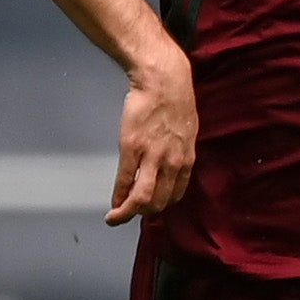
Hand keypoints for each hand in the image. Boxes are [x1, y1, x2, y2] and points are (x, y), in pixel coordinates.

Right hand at [108, 55, 197, 223]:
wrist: (164, 81)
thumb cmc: (175, 102)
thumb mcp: (186, 132)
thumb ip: (178, 152)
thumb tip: (169, 165)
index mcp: (186, 159)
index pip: (175, 194)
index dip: (161, 206)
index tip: (150, 210)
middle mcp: (173, 162)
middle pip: (159, 201)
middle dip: (143, 214)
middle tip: (129, 216)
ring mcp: (152, 157)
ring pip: (143, 198)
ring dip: (127, 213)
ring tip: (115, 218)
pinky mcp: (132, 148)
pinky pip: (125, 181)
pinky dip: (118, 197)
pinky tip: (113, 204)